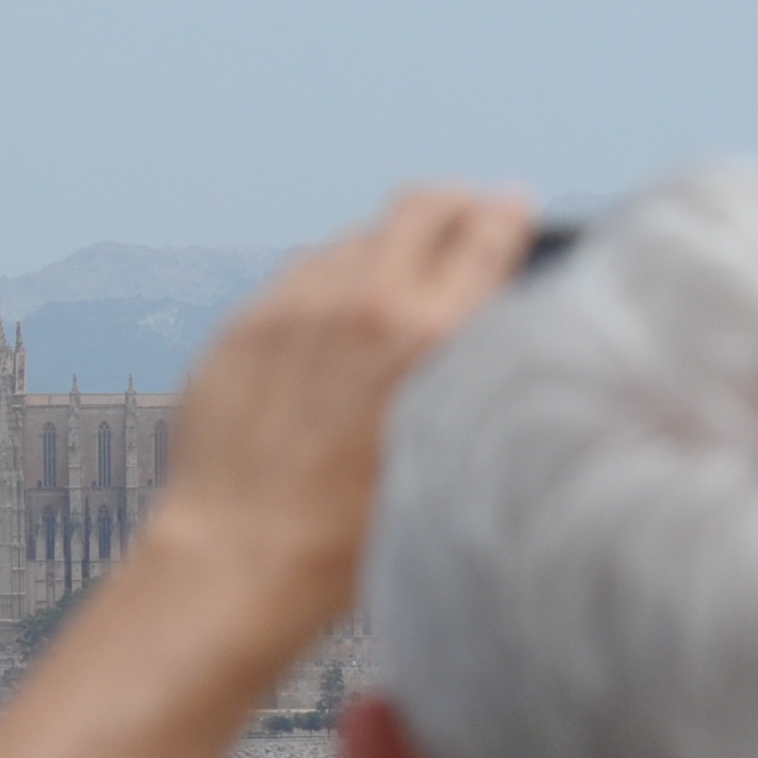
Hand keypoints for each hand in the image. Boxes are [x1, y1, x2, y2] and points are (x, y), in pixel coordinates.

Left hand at [146, 186, 534, 630]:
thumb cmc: (359, 532)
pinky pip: (300, 273)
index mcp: (434, 337)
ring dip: (388, 246)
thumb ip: (466, 374)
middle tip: (465, 213)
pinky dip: (331, 279)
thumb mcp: (449, 447)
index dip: (506, 212)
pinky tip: (337, 316)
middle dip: (450, 205)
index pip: (485, 235)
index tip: (512, 203)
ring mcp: (297, 306)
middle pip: (419, 207)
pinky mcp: (247, 323)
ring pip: (357, 237)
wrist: (245, 555)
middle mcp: (367, 303)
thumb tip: (480, 331)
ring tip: (400, 277)